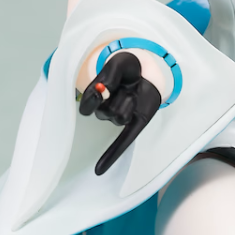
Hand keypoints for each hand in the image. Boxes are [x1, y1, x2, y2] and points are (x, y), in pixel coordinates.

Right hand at [79, 49, 162, 174]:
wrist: (147, 69)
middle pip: (107, 112)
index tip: (106, 84)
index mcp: (96, 96)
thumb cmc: (128, 68)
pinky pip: (121, 143)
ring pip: (120, 118)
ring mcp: (119, 118)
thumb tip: (100, 93)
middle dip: (119, 96)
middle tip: (125, 85)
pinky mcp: (135, 124)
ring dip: (129, 103)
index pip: (87, 105)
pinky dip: (110, 157)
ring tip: (133, 93)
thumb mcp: (118, 64)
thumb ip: (108, 77)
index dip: (96, 94)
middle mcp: (105, 109)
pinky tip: (98, 170)